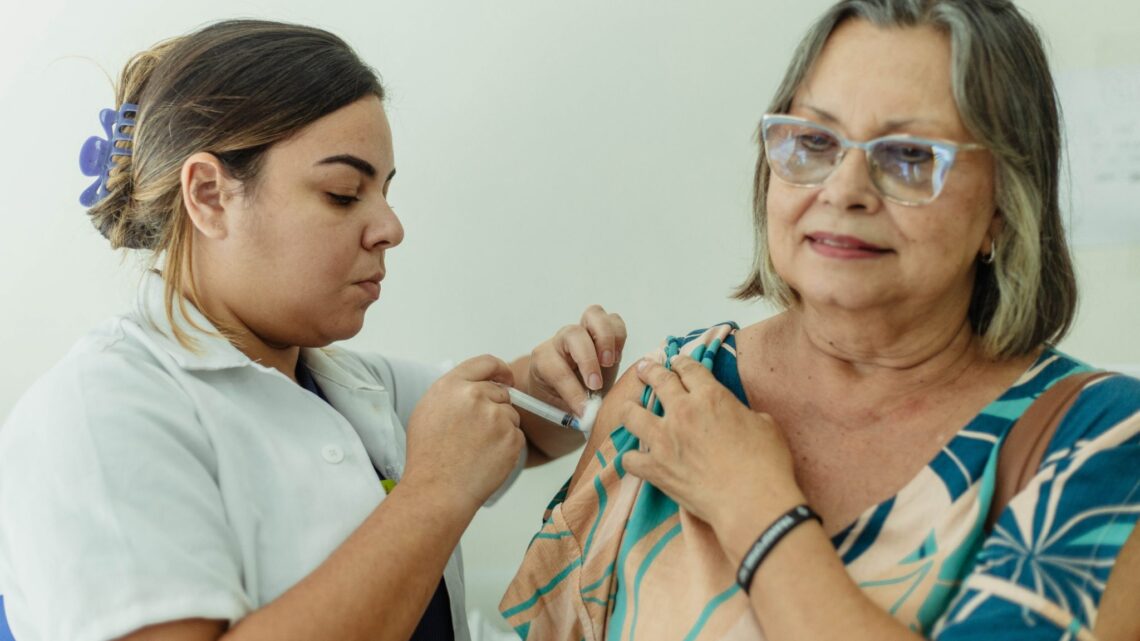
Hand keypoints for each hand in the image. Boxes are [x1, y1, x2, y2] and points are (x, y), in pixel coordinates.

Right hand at [403, 355, 523, 511]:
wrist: (437, 490)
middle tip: (478, 433)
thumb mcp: (428, 410)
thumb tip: (476, 385)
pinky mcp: (511, 438)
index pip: (486, 362)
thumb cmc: (429, 457)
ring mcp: (496, 416)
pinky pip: (516, 436)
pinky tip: (486, 459)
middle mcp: (475, 396)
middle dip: (495, 408)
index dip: (500, 370)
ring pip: (510, 415)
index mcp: (452, 385)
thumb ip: (454, 392)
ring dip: (501, 429)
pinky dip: (506, 447)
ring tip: (476, 449)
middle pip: (501, 392)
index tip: (506, 377)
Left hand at [527, 304, 625, 414]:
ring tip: (610, 362)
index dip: (572, 391)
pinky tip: (616, 357)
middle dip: (588, 359)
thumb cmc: (560, 400)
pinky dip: (619, 336)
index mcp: (543, 361)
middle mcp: (561, 342)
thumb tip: (591, 415)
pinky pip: (613, 320)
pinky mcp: (601, 331)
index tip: (584, 411)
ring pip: (594, 314)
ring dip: (606, 338)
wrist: (563, 389)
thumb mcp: (560, 410)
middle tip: (596, 384)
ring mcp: (582, 332)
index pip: (556, 369)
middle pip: (573, 334)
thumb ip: (574, 410)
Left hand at [619, 355, 803, 534]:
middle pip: (658, 380)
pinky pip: (629, 459)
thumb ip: (742, 413)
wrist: (752, 502)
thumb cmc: (766, 465)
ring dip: (630, 409)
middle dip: (649, 370)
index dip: (681, 362)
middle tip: (644, 369)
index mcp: (711, 396)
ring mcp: (664, 440)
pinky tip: (636, 459)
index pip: (689, 369)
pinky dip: (632, 458)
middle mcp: (682, 412)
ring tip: (629, 409)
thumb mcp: (765, 425)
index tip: (676, 362)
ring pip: (631, 414)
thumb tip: (737, 417)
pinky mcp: (655, 469)